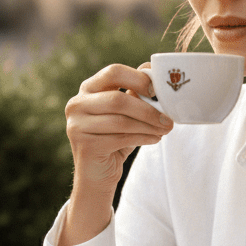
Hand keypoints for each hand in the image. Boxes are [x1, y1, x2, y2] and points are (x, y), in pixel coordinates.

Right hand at [58, 64, 172, 245]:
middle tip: (168, 118)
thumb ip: (135, 94)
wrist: (97, 174)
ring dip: (149, 126)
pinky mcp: (85, 145)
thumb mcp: (125, 113)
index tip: (157, 91)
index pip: (114, 72)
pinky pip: (121, 138)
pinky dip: (143, 138)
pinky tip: (155, 139)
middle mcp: (77, 104)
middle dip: (148, 109)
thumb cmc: (114, 139)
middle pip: (118, 99)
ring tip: (165, 130)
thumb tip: (156, 73)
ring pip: (121, 121)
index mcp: (88, 88)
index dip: (138, 79)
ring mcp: (77, 125)